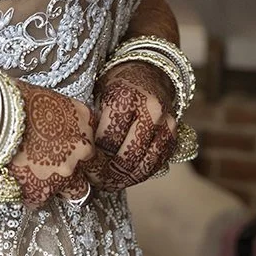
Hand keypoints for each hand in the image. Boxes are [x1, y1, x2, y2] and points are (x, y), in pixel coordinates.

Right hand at [8, 82, 95, 207]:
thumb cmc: (12, 100)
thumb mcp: (47, 100)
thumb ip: (60, 119)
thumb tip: (52, 128)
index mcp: (84, 121)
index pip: (96, 139)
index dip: (83, 148)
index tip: (73, 151)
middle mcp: (81, 150)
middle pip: (94, 170)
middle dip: (81, 171)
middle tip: (63, 171)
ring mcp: (64, 174)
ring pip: (75, 192)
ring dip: (60, 187)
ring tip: (39, 180)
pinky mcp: (41, 192)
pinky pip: (40, 199)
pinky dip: (30, 193)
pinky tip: (15, 180)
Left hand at [85, 60, 177, 190]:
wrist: (147, 71)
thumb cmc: (117, 86)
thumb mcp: (99, 97)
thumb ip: (93, 124)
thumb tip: (81, 158)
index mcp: (126, 98)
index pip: (107, 141)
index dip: (93, 157)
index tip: (83, 165)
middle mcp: (150, 110)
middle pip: (128, 156)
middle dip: (109, 174)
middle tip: (95, 181)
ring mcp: (166, 122)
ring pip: (145, 163)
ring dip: (126, 179)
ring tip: (110, 184)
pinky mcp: (174, 132)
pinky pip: (158, 161)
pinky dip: (142, 173)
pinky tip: (127, 177)